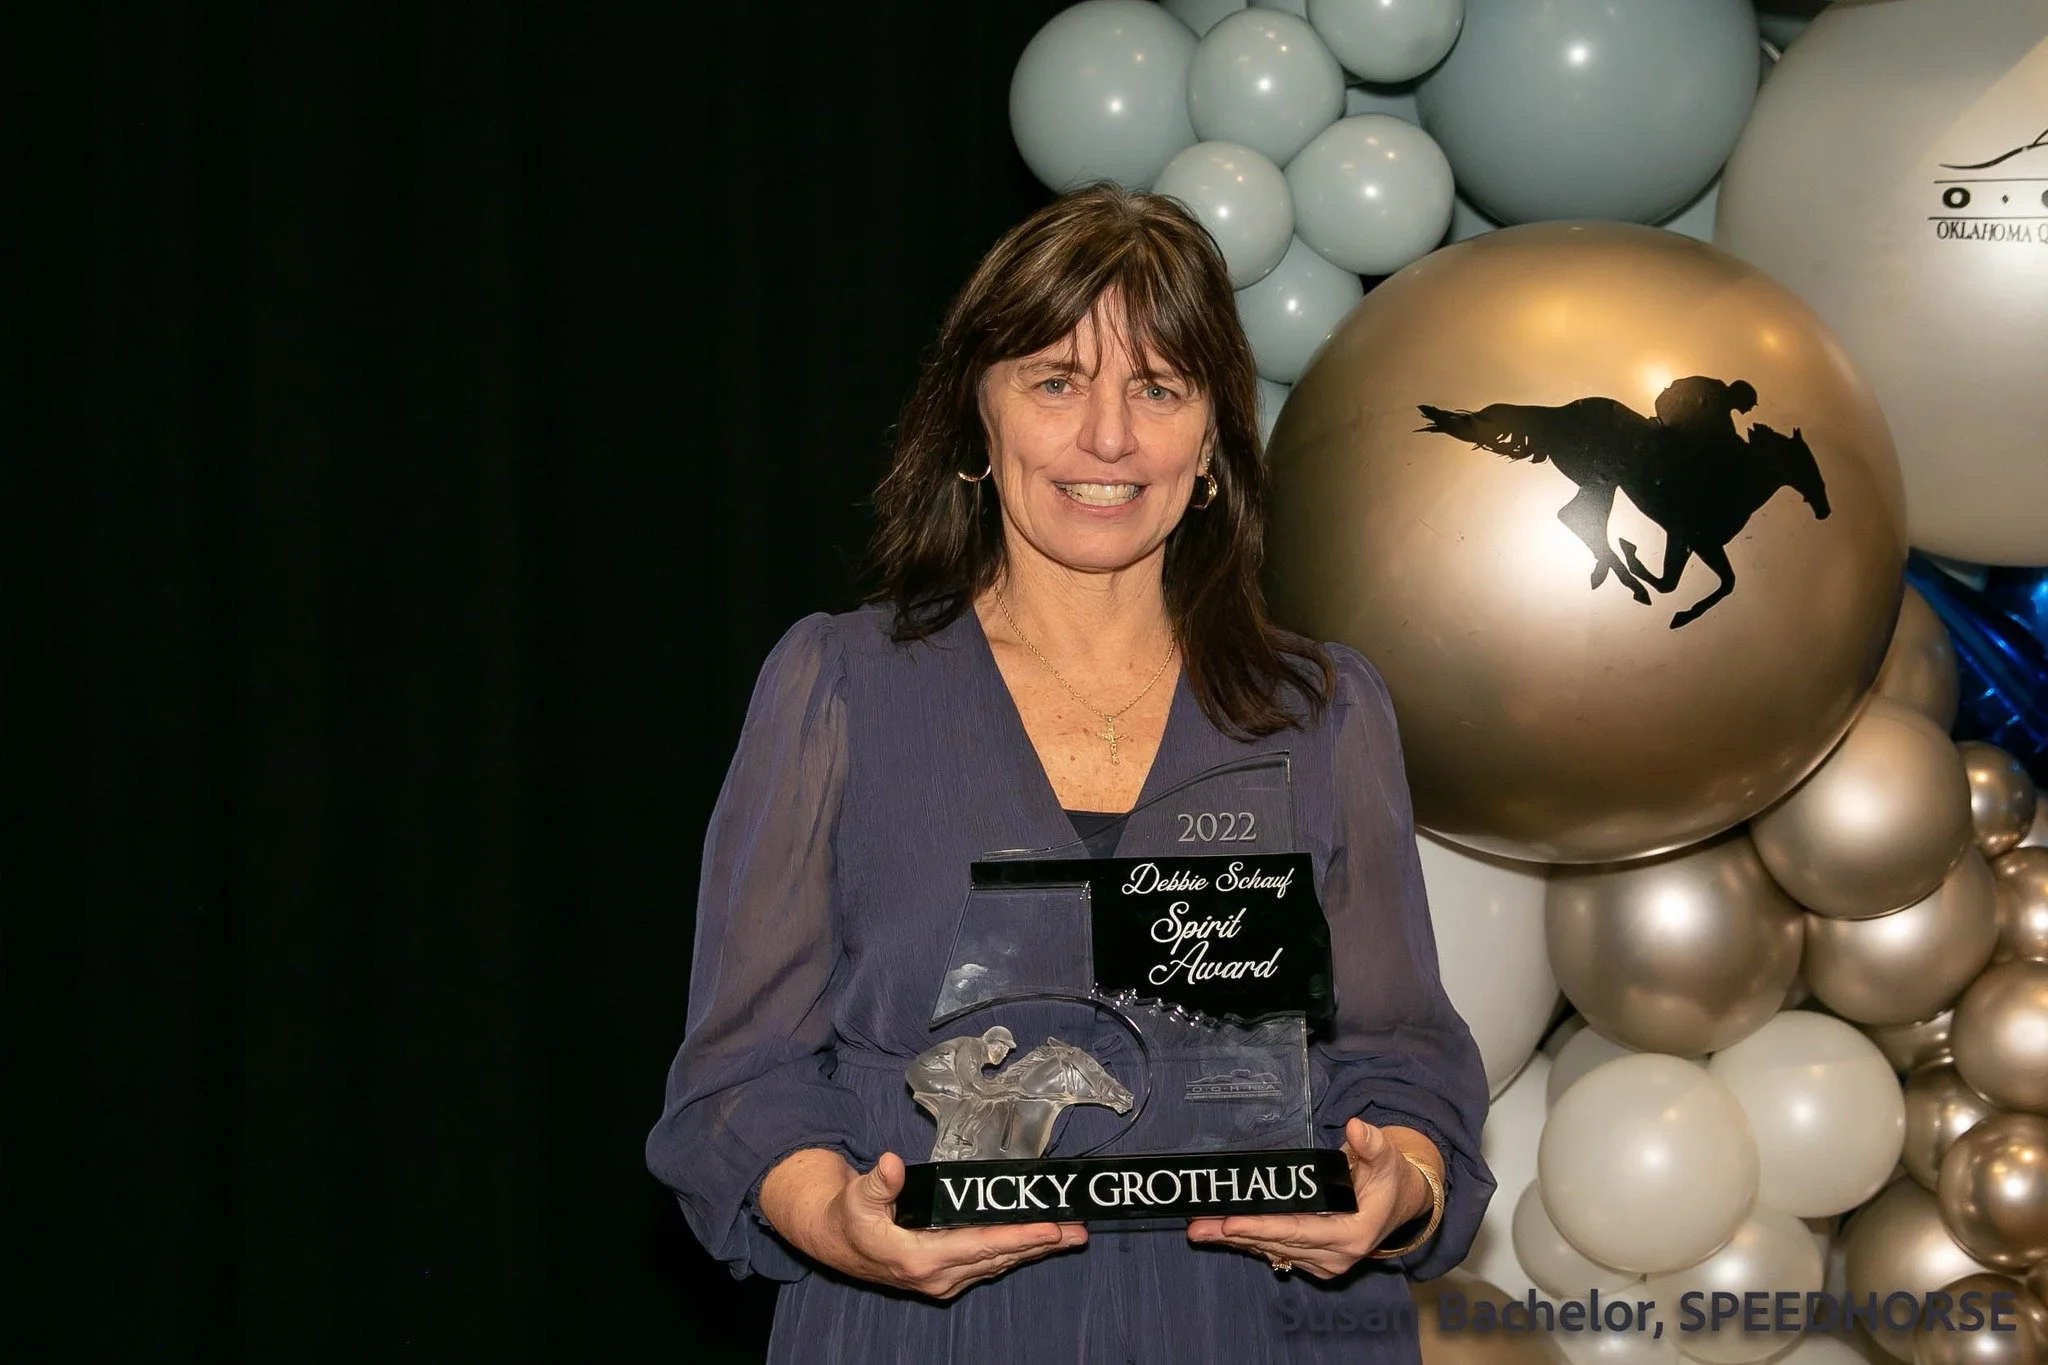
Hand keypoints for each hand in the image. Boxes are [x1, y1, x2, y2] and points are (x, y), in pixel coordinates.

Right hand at [758, 1148, 1087, 1299]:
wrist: (835, 1241)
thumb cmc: (850, 1215)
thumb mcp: (858, 1195)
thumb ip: (878, 1183)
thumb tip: (891, 1164)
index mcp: (921, 1258)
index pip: (982, 1245)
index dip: (1020, 1236)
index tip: (1051, 1229)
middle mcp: (939, 1276)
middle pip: (1000, 1257)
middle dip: (1040, 1244)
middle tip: (1078, 1231)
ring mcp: (943, 1280)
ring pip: (998, 1264)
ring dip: (1032, 1249)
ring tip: (1068, 1236)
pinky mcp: (945, 1276)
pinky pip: (988, 1264)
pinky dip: (1013, 1252)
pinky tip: (1034, 1243)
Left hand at [1185, 1119, 1435, 1279]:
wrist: (1398, 1202)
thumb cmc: (1388, 1175)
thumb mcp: (1385, 1155)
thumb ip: (1370, 1143)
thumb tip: (1355, 1128)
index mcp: (1353, 1234)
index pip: (1298, 1230)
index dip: (1262, 1227)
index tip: (1230, 1222)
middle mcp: (1337, 1256)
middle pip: (1277, 1244)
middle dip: (1235, 1235)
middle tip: (1196, 1227)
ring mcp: (1325, 1263)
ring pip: (1273, 1250)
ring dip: (1236, 1240)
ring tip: (1199, 1228)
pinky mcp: (1315, 1262)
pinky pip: (1278, 1251)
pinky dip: (1251, 1241)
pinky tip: (1223, 1233)